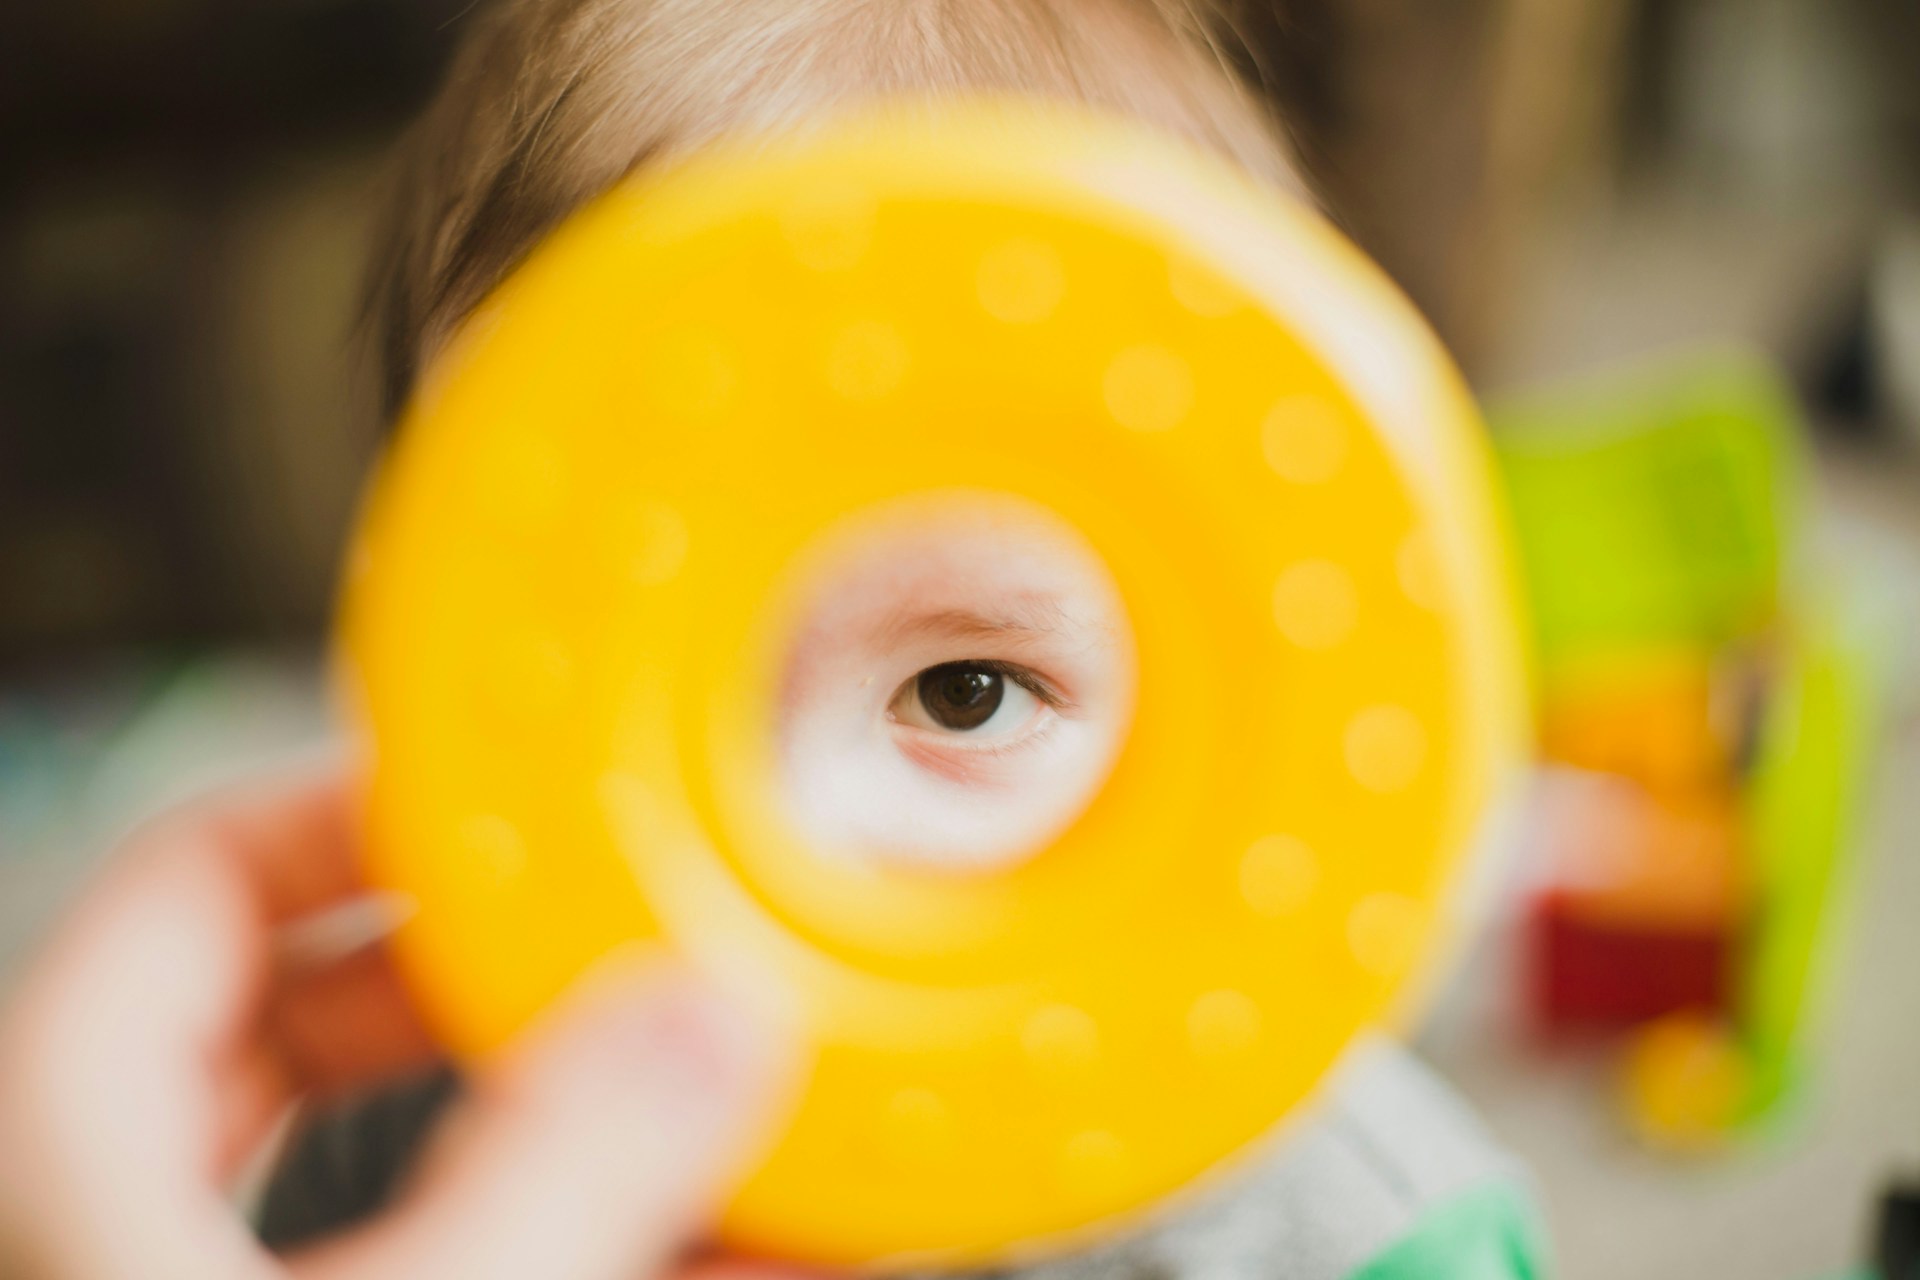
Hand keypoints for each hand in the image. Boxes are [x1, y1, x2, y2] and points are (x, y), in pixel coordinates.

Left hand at [0, 769, 796, 1279]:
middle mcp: (139, 1206)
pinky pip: (497, 1248)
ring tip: (754, 1090)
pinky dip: (625, 1233)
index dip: (367, 806)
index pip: (201, 873)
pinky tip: (769, 1232)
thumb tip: (705, 1029)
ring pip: (435, 1144)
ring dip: (609, 1118)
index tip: (533, 797)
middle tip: (658, 937)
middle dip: (528, 969)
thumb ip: (555, 1170)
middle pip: (342, 1002)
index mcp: (76, 1140)